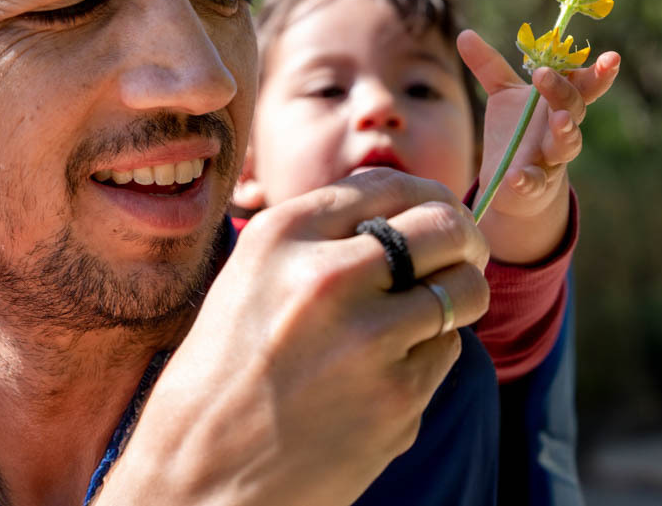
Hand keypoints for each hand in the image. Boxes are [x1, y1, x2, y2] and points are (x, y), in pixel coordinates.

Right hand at [97, 169, 489, 505]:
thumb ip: (324, 235)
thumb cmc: (222, 376)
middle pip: (446, 226)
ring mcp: (367, 340)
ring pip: (463, 290)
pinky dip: (428, 357)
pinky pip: (447, 352)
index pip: (390, 184)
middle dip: (463, 240)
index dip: (429, 197)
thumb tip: (410, 207)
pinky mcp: (398, 399)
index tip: (440, 215)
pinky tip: (382, 376)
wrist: (198, 481)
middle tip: (462, 257)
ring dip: (455, 300)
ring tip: (418, 319)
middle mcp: (327, 276)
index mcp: (282, 235)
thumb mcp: (253, 277)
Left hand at [456, 29, 618, 263]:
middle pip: (573, 110)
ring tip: (559, 120)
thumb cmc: (516, 131)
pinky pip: (535, 183)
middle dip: (563, 92)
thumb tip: (464, 34)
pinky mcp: (535, 186)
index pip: (583, 84)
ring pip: (567, 146)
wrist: (511, 183)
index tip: (612, 57)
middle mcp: (561, 129)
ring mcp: (552, 159)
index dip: (599, 73)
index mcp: (557, 103)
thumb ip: (488, 65)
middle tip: (544, 75)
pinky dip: (526, 180)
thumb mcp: (502, 95)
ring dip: (565, 133)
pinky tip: (515, 176)